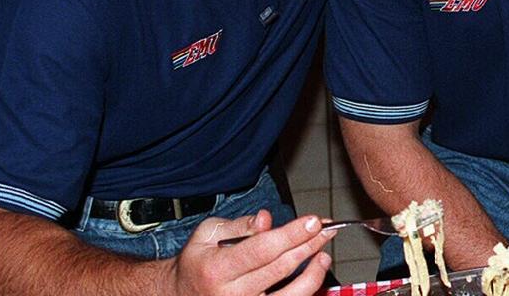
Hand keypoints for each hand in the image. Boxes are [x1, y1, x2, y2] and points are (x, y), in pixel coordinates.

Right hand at [168, 210, 334, 295]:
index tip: (314, 220)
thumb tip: (267, 219)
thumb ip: (240, 225)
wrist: (180, 295)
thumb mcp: (208, 234)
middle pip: (281, 268)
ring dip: (315, 272)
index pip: (263, 249)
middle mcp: (232, 294)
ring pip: (292, 294)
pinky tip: (314, 273)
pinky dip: (306, 290)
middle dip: (309, 245)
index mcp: (218, 269)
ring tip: (325, 253)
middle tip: (327, 228)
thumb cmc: (198, 262)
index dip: (292, 234)